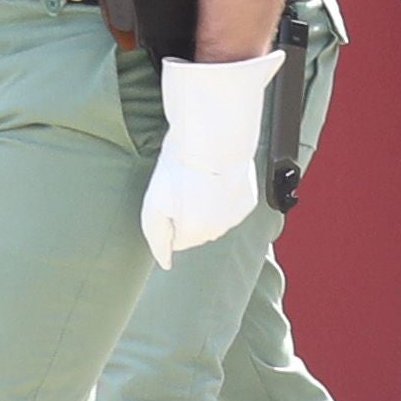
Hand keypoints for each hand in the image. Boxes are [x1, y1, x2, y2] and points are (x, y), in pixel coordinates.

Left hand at [144, 53, 277, 262]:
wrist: (214, 138)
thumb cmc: (181, 165)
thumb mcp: (153, 204)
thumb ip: (157, 238)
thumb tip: (165, 262)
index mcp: (192, 233)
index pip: (175, 242)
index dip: (169, 219)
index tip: (169, 198)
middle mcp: (216, 231)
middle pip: (196, 233)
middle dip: (189, 216)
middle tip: (184, 187)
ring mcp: (234, 217)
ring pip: (215, 222)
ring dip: (207, 208)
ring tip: (201, 181)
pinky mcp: (248, 201)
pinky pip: (231, 208)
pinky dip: (224, 198)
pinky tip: (217, 179)